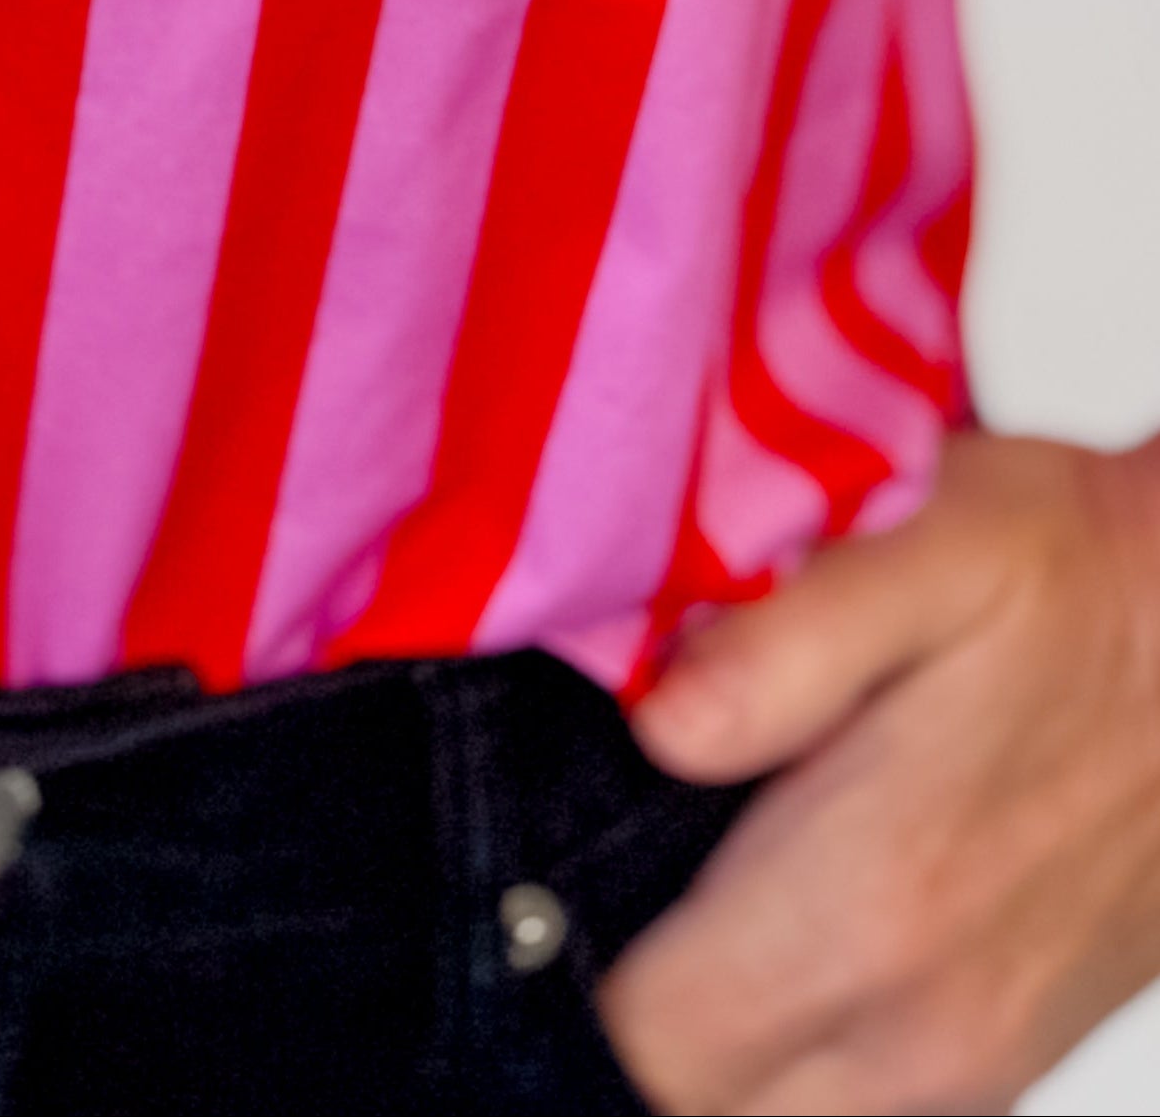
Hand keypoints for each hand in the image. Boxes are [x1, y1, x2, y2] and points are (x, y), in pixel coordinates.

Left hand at [597, 431, 1159, 1111]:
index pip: (646, 1038)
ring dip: (702, 1054)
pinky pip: (852, 1113)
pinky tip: (753, 955)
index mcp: (872, 907)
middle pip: (694, 1103)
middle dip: (615, 1028)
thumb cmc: (1087, 579)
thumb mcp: (937, 547)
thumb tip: (660, 727)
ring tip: (651, 929)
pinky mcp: (1008, 1061)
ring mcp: (972, 1065)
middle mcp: (920, 1026)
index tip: (519, 897)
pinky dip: (782, 1067)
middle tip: (569, 908)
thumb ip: (786, 650)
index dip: (555, 976)